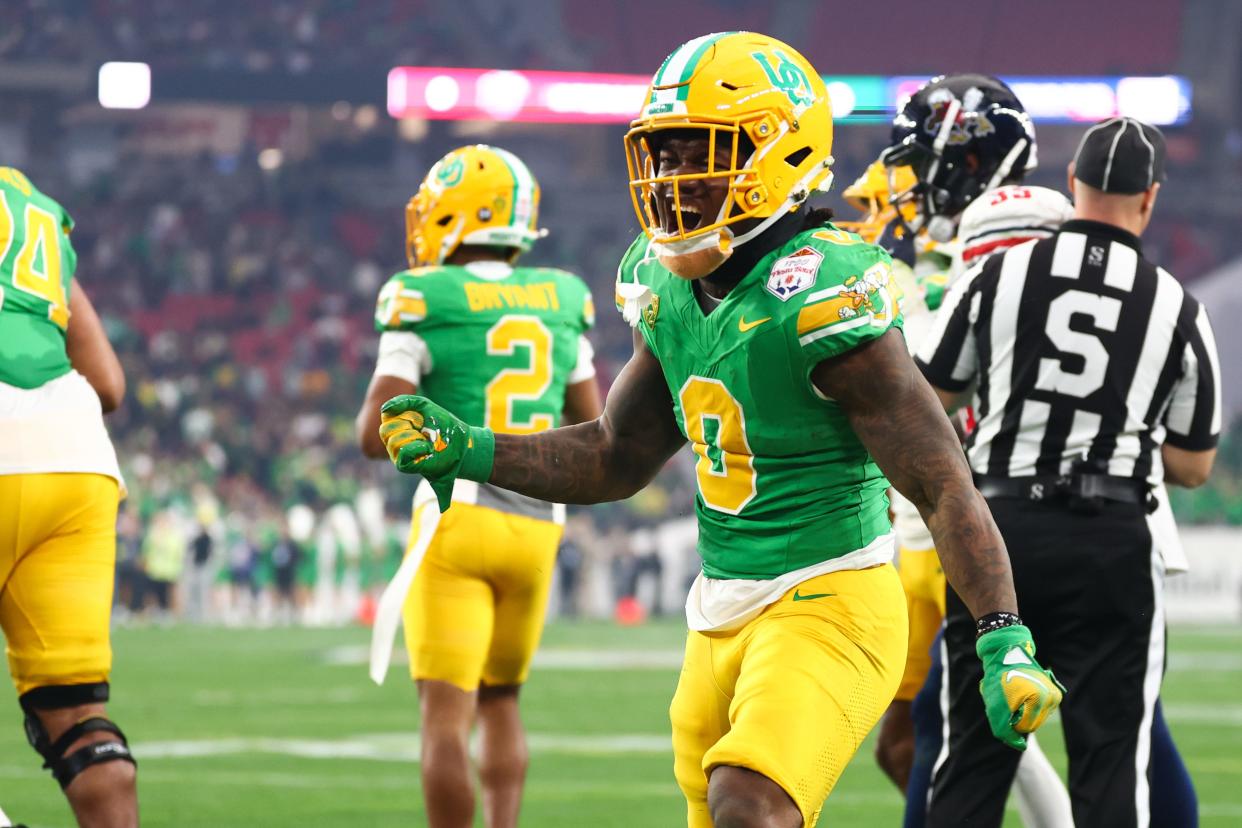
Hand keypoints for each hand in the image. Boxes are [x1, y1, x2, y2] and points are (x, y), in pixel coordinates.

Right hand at [378, 395, 494, 511]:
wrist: (461, 441)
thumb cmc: (442, 424)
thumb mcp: (423, 405)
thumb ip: (404, 401)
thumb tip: (383, 410)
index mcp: (397, 428)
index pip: (386, 419)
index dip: (404, 415)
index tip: (420, 418)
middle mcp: (395, 442)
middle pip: (386, 430)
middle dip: (407, 425)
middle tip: (424, 429)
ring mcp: (399, 455)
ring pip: (393, 442)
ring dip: (413, 437)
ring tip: (427, 440)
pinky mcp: (408, 466)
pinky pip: (401, 455)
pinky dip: (414, 448)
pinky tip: (427, 447)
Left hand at [976, 624, 1063, 749]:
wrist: (1006, 655)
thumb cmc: (999, 680)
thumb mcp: (994, 708)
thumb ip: (1005, 731)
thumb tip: (1020, 746)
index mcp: (1039, 699)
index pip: (1025, 728)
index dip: (1010, 721)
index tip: (1004, 704)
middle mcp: (1052, 697)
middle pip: (1033, 724)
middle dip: (1018, 716)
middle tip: (1008, 699)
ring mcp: (1055, 695)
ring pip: (1037, 718)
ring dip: (1024, 711)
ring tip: (1015, 694)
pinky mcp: (1054, 693)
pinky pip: (1040, 711)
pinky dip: (1030, 706)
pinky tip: (1022, 693)